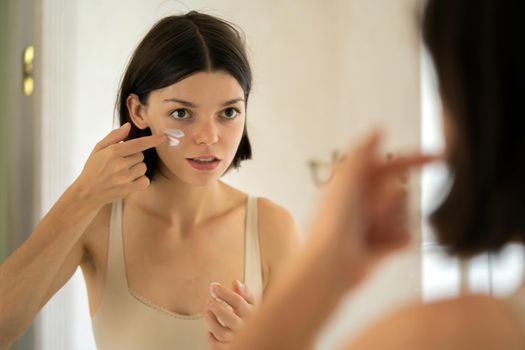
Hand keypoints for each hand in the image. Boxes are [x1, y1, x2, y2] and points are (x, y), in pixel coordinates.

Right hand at [71, 123, 166, 207]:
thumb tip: (128, 126)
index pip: (138, 144)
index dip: (152, 140)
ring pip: (143, 167)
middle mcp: (120, 164)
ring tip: (123, 173)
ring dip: (137, 169)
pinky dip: (140, 180)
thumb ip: (114, 137)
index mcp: (113, 152)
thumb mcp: (98, 149)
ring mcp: (125, 178)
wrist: (86, 192)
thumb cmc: (93, 169)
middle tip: (120, 163)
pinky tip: (129, 181)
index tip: (163, 137)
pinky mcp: (128, 189)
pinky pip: (145, 180)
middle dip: (134, 157)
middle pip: (141, 155)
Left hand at [206, 280, 255, 348]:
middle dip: (217, 308)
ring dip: (211, 321)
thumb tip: (235, 283)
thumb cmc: (253, 317)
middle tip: (209, 300)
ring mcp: (238, 339)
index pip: (238, 301)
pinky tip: (210, 331)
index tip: (213, 286)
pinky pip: (218, 346)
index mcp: (252, 313)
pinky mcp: (231, 348)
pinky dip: (212, 339)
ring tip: (207, 311)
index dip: (223, 292)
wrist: (262, 336)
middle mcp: (246, 327)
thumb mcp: (252, 304)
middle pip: (230, 319)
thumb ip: (244, 294)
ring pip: (221, 333)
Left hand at [309, 131, 437, 286]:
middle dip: (392, 201)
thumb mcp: (347, 179)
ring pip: (405, 215)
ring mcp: (375, 223)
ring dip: (392, 221)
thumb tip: (378, 128)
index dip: (414, 159)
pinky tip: (383, 244)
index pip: (391, 166)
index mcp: (355, 184)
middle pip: (400, 192)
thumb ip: (363, 153)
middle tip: (373, 212)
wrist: (331, 263)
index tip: (440, 156)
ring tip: (372, 231)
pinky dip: (396, 240)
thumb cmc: (334, 220)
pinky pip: (405, 236)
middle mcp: (366, 202)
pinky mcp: (383, 245)